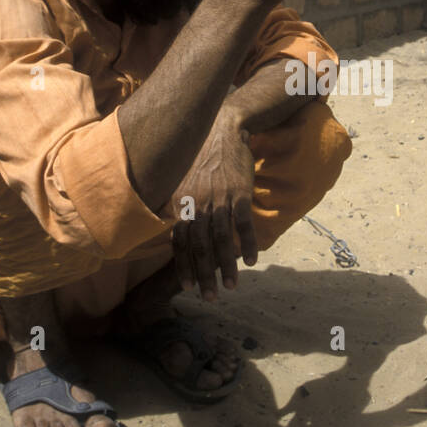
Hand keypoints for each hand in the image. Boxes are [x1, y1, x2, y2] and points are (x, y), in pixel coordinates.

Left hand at [170, 112, 258, 300]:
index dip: (183, 266)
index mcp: (180, 204)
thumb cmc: (202, 157)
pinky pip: (243, 225)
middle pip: (200, 248)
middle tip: (211, 297)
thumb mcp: (182, 181)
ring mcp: (218, 200)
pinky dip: (247, 244)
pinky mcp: (239, 194)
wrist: (223, 128)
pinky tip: (252, 261)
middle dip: (204, 276)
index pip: (180, 243)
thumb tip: (174, 229)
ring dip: (227, 267)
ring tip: (232, 286)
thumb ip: (179, 206)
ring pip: (221, 241)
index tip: (187, 287)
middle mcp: (196, 205)